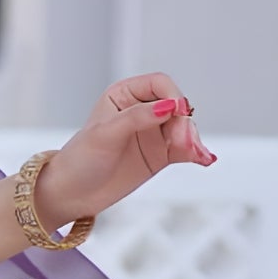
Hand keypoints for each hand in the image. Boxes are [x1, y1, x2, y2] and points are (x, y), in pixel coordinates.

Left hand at [35, 74, 213, 229]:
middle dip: (184, 123)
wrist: (72, 194)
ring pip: (185, 128)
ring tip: (195, 155)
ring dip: (193, 140)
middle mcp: (142, 110)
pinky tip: (205, 159)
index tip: (178, 112)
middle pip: (177, 107)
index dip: (173, 96)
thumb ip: (137, 118)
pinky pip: (185, 149)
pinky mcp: (161, 155)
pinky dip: (196, 153)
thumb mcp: (105, 135)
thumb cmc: (80, 160)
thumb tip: (169, 106)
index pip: (160, 84)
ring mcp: (153, 133)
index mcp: (125, 94)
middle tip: (184, 144)